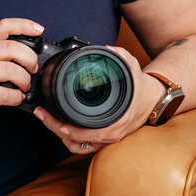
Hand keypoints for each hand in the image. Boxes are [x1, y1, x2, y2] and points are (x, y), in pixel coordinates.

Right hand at [0, 18, 42, 128]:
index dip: (24, 25)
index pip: (4, 26)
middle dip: (30, 59)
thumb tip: (31, 53)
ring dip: (25, 80)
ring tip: (24, 86)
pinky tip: (16, 98)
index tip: (39, 29)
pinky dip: (17, 97)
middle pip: (12, 48)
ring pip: (11, 70)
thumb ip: (0, 52)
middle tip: (32, 69)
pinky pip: (5, 93)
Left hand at [32, 45, 165, 154]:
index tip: (55, 120)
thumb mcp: (132, 66)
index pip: (86, 133)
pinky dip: (70, 138)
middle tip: (42, 114)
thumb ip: (119, 55)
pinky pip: (83, 146)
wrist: (153, 100)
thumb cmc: (140, 87)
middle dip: (56, 129)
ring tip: (47, 119)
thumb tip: (106, 48)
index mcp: (116, 120)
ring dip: (61, 136)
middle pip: (76, 142)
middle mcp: (111, 134)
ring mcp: (107, 139)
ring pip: (77, 146)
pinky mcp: (104, 139)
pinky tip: (60, 126)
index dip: (68, 129)